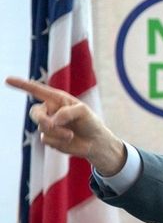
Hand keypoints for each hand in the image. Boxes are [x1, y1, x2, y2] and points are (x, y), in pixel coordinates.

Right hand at [6, 77, 126, 175]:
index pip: (37, 90)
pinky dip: (59, 140)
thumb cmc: (90, 122)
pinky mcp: (48, 138)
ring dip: (58, 132)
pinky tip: (68, 139)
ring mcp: (47, 125)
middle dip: (42, 119)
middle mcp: (49, 110)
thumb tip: (51, 121)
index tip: (7, 79)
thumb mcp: (83, 112)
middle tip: (51, 125)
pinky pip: (47, 139)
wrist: (95, 142)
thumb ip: (67, 112)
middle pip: (35, 113)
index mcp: (57, 99)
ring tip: (71, 134)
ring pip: (43, 128)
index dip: (21, 85)